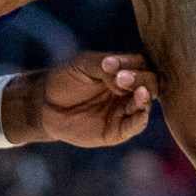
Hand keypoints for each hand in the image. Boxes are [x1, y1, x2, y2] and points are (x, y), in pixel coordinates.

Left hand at [9, 52, 155, 147]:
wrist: (45, 105)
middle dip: (141, 80)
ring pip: (144, 105)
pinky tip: (141, 114)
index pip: (141, 66)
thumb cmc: (65, 79)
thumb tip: (123, 75)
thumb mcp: (83, 65)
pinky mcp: (118, 131)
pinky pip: (135, 126)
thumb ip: (104, 66)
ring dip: (144, 99)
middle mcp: (128, 91)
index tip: (111, 65)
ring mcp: (124, 111)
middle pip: (150, 84)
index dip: (132, 65)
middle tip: (122, 79)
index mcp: (123, 71)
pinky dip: (140, 121)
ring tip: (140, 93)